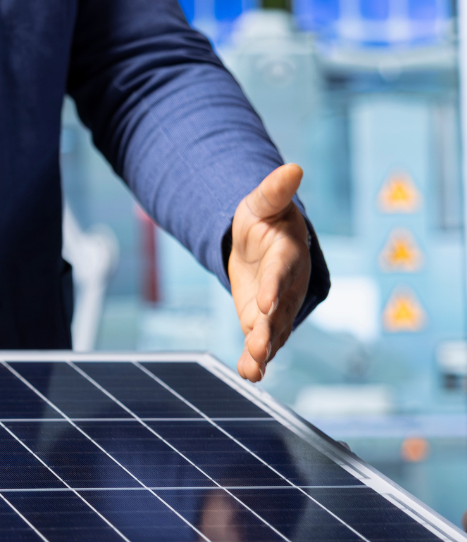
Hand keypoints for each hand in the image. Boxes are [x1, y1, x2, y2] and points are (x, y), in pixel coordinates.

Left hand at [228, 164, 310, 381]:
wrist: (265, 242)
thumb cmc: (266, 218)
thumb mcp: (263, 201)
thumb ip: (274, 190)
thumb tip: (292, 167)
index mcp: (287, 255)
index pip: (281, 272)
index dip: (274, 287)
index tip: (265, 302)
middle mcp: (286, 286)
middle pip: (279, 310)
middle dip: (269, 329)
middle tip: (259, 347)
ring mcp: (276, 307)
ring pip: (272, 332)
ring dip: (263, 351)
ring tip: (253, 369)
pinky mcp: (262, 320)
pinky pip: (261, 342)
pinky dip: (255, 359)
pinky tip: (248, 374)